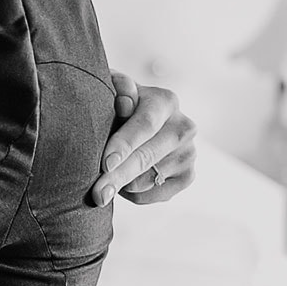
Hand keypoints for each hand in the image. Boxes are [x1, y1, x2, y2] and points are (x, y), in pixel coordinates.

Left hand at [90, 71, 197, 205]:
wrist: (135, 124)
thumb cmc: (116, 107)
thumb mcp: (111, 92)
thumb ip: (116, 91)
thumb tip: (123, 97)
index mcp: (165, 101)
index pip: (145, 124)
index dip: (124, 144)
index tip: (106, 163)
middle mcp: (183, 127)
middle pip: (147, 157)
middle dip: (118, 176)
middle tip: (97, 194)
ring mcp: (189, 153)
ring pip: (147, 180)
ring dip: (120, 183)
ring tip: (106, 172)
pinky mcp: (187, 176)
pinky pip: (153, 194)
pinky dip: (132, 193)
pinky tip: (123, 179)